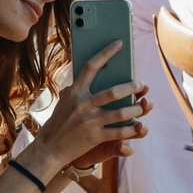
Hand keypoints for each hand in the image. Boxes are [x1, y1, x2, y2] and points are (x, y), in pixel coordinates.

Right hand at [29, 41, 145, 172]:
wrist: (49, 148)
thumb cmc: (58, 123)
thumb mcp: (64, 102)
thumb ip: (75, 89)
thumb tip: (87, 75)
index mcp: (75, 92)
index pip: (91, 67)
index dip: (106, 53)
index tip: (118, 44)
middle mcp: (83, 105)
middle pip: (113, 92)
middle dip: (132, 87)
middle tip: (141, 84)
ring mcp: (90, 122)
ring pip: (121, 113)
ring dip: (136, 109)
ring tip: (143, 106)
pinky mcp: (95, 137)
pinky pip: (119, 132)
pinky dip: (132, 129)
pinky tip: (138, 126)